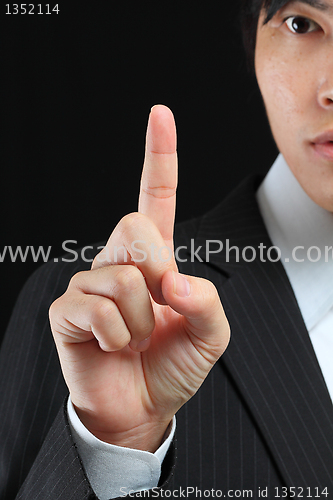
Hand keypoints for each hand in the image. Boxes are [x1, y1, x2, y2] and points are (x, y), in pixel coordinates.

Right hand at [49, 105, 229, 451]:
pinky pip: (97, 308)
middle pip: (133, 225)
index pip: (154, 197)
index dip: (159, 156)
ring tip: (134, 339)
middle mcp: (118, 262)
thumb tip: (174, 281)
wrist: (139, 408)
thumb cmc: (172, 366)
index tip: (160, 114)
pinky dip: (116, 336)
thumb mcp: (210, 335)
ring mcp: (89, 282)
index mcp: (154, 259)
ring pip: (120, 277)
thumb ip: (207, 302)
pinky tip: (112, 346)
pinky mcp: (67, 309)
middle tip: (158, 304)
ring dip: (139, 320)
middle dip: (155, 267)